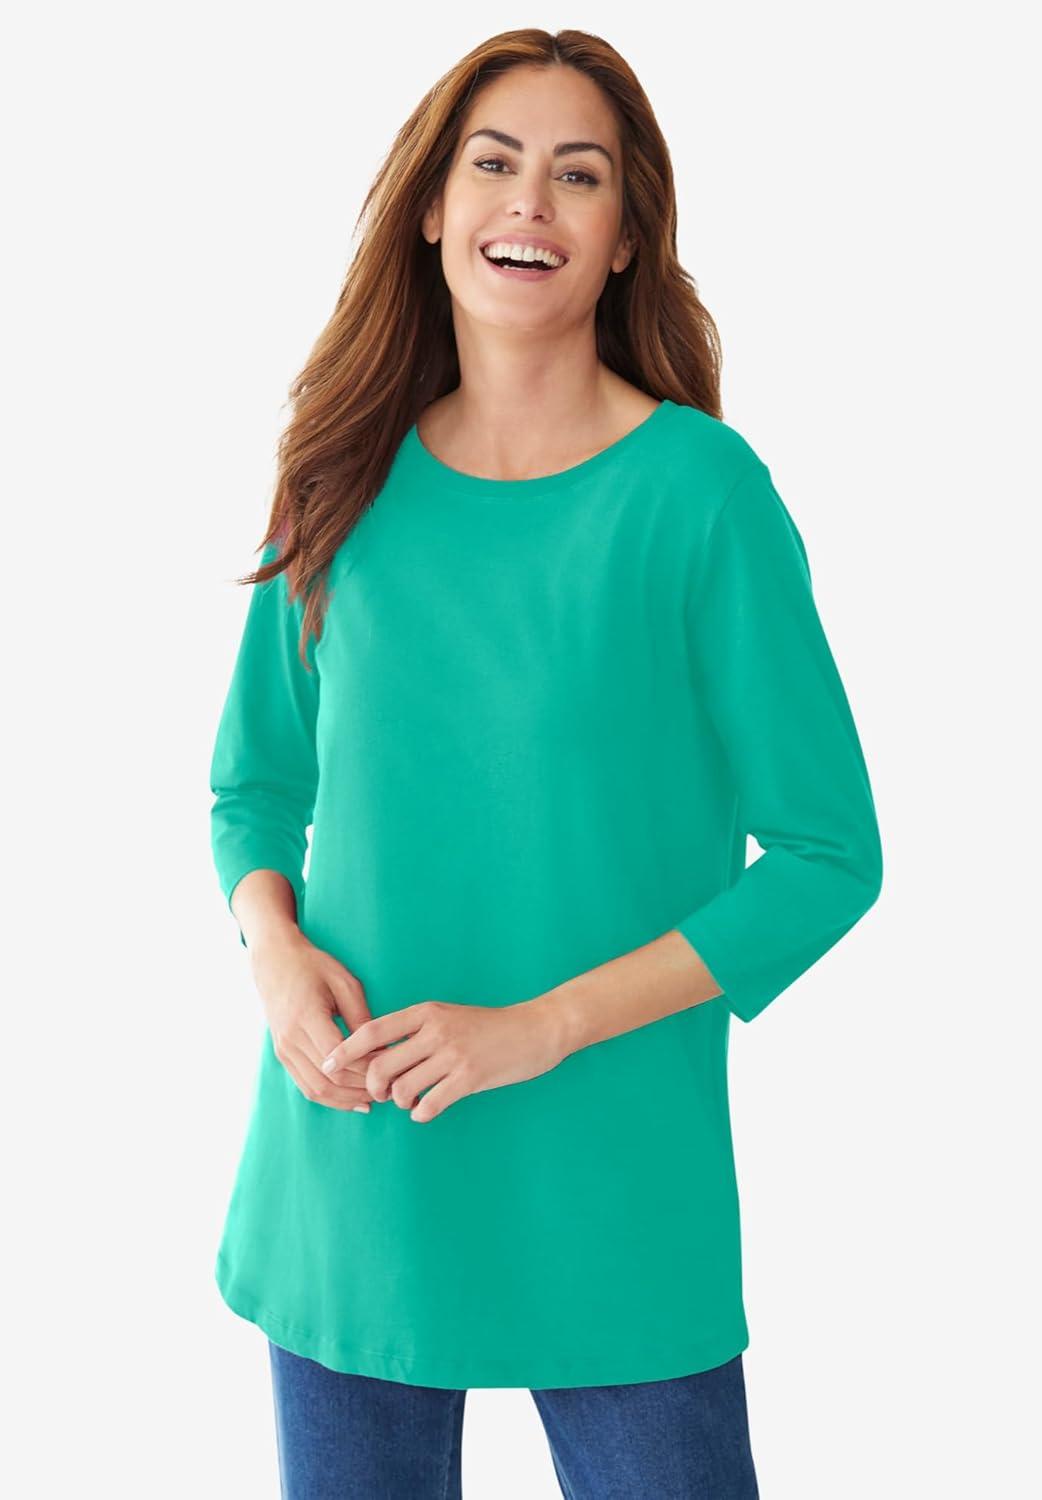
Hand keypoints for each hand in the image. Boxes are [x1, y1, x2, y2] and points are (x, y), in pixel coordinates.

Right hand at [249, 928, 386, 1112]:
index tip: (392, 1068)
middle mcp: (291, 1039)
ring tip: (375, 1098)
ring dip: (347, 1099)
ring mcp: (284, 1050)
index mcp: (306, 1017)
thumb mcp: (345, 984)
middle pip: (330, 1079)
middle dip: (362, 1088)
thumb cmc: (314, 967)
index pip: (340, 1058)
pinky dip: (331, 1098)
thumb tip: (381, 1051)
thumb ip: (361, 1019)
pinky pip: (306, 1087)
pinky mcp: (283, 1056)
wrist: (275, 962)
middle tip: (390, 1088)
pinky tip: (353, 1099)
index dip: (367, 1069)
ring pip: (317, 1089)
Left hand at [318, 999, 567, 1122]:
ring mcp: (452, 1055)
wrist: (535, 1030)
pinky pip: (429, 1104)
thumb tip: (378, 1057)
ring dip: (400, 1102)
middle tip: (382, 1095)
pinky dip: (421, 1113)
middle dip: (373, 1088)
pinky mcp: (470, 1078)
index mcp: (425, 1012)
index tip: (327, 1065)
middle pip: (381, 1066)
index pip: (372, 1031)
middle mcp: (435, 1031)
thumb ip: (416, 1031)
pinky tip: (428, 1109)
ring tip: (412, 1100)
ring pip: (402, 1089)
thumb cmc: (488, 1027)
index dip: (345, 1050)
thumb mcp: (447, 1017)